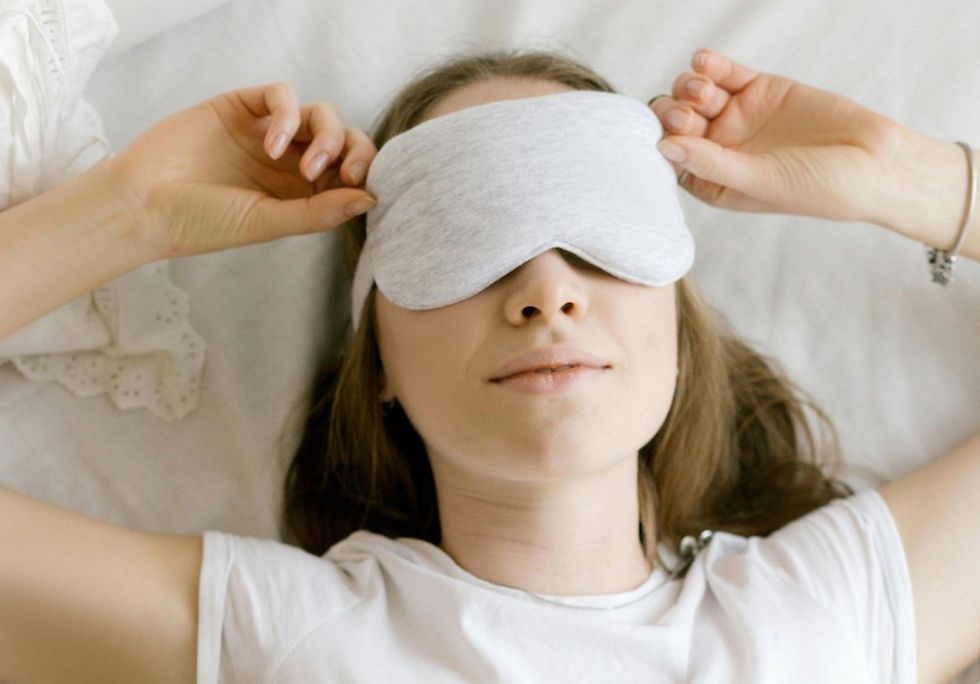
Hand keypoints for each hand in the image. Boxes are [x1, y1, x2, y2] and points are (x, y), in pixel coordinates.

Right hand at [109, 82, 377, 258]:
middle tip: (345, 172)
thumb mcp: (268, 222)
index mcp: (300, 194)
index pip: (350, 173)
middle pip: (343, 140)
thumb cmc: (203, 223)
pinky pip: (281, 94)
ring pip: (320, 115)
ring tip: (305, 167)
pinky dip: (288, 113)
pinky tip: (271, 144)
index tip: (360, 185)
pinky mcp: (241, 108)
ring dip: (327, 136)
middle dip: (355, 151)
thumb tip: (372, 199)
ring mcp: (266, 133)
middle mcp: (288, 163)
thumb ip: (319, 212)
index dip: (365, 172)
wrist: (143, 204)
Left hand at [649, 48, 906, 223]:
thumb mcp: (758, 181)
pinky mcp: (759, 88)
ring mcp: (738, 116)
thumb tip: (663, 147)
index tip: (660, 137)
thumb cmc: (818, 188)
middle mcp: (720, 149)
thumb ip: (710, 164)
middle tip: (682, 113)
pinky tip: (703, 60)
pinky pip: (725, 73)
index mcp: (713, 181)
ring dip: (690, 89)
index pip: (672, 161)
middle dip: (673, 115)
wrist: (875, 163)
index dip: (661, 145)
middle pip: (678, 124)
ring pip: (696, 95)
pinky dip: (711, 65)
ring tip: (702, 90)